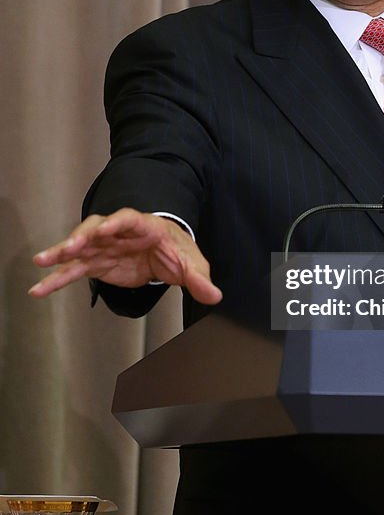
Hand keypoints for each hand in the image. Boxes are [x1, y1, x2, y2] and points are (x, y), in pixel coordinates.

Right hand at [29, 208, 222, 304]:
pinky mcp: (96, 263)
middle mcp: (118, 232)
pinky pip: (73, 271)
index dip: (116, 223)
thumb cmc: (177, 251)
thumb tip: (214, 295)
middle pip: (97, 228)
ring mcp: (104, 247)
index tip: (103, 230)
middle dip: (82, 236)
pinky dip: (57, 279)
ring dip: (61, 253)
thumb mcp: (191, 263)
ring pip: (79, 248)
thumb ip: (199, 278)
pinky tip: (39, 290)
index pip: (129, 219)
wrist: (167, 254)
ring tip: (41, 262)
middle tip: (69, 247)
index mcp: (144, 226)